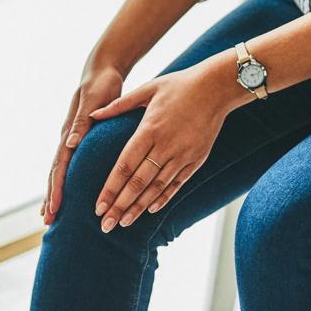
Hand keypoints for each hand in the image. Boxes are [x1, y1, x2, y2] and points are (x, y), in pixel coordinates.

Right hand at [42, 64, 123, 224]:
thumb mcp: (93, 100)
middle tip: (47, 221)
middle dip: (51, 197)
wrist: (101, 70)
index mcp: (70, 132)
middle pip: (55, 173)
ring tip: (50, 214)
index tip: (54, 208)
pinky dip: (65, 180)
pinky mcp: (80, 139)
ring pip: (59, 171)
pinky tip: (68, 193)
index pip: (59, 166)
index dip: (56, 188)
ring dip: (55, 192)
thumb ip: (82, 121)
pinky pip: (69, 164)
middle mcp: (68, 138)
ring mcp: (72, 139)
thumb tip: (71, 144)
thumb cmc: (100, 84)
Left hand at [87, 61, 241, 232]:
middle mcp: (165, 146)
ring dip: (139, 207)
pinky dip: (163, 198)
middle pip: (138, 183)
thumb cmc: (180, 85)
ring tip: (123, 223)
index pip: (124, 166)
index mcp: (149, 129)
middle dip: (120, 206)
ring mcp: (183, 154)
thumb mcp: (148, 89)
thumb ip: (119, 105)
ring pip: (157, 187)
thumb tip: (92, 114)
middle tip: (105, 225)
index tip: (98, 206)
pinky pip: (177, 183)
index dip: (110, 189)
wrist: (217, 87)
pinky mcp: (196, 159)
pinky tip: (150, 210)